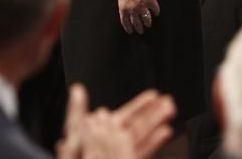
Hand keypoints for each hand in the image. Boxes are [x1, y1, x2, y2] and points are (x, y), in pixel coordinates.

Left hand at [57, 84, 174, 158]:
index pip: (122, 117)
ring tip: (170, 111)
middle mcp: (109, 145)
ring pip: (140, 138)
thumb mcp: (72, 134)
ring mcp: (117, 155)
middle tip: (168, 101)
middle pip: (135, 126)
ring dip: (155, 124)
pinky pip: (139, 152)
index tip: (153, 95)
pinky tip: (164, 132)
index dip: (138, 105)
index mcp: (97, 134)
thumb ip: (76, 112)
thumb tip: (77, 89)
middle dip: (152, 113)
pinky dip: (152, 143)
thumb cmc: (71, 155)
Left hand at [118, 0, 159, 34]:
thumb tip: (127, 9)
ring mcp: (143, 6)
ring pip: (146, 19)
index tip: (131, 31)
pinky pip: (155, 10)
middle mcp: (133, 9)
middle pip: (136, 23)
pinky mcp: (151, 2)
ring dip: (147, 23)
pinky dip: (156, 12)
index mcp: (123, 7)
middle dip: (139, 28)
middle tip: (141, 31)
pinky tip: (157, 13)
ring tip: (148, 25)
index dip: (128, 27)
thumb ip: (124, 4)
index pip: (125, 21)